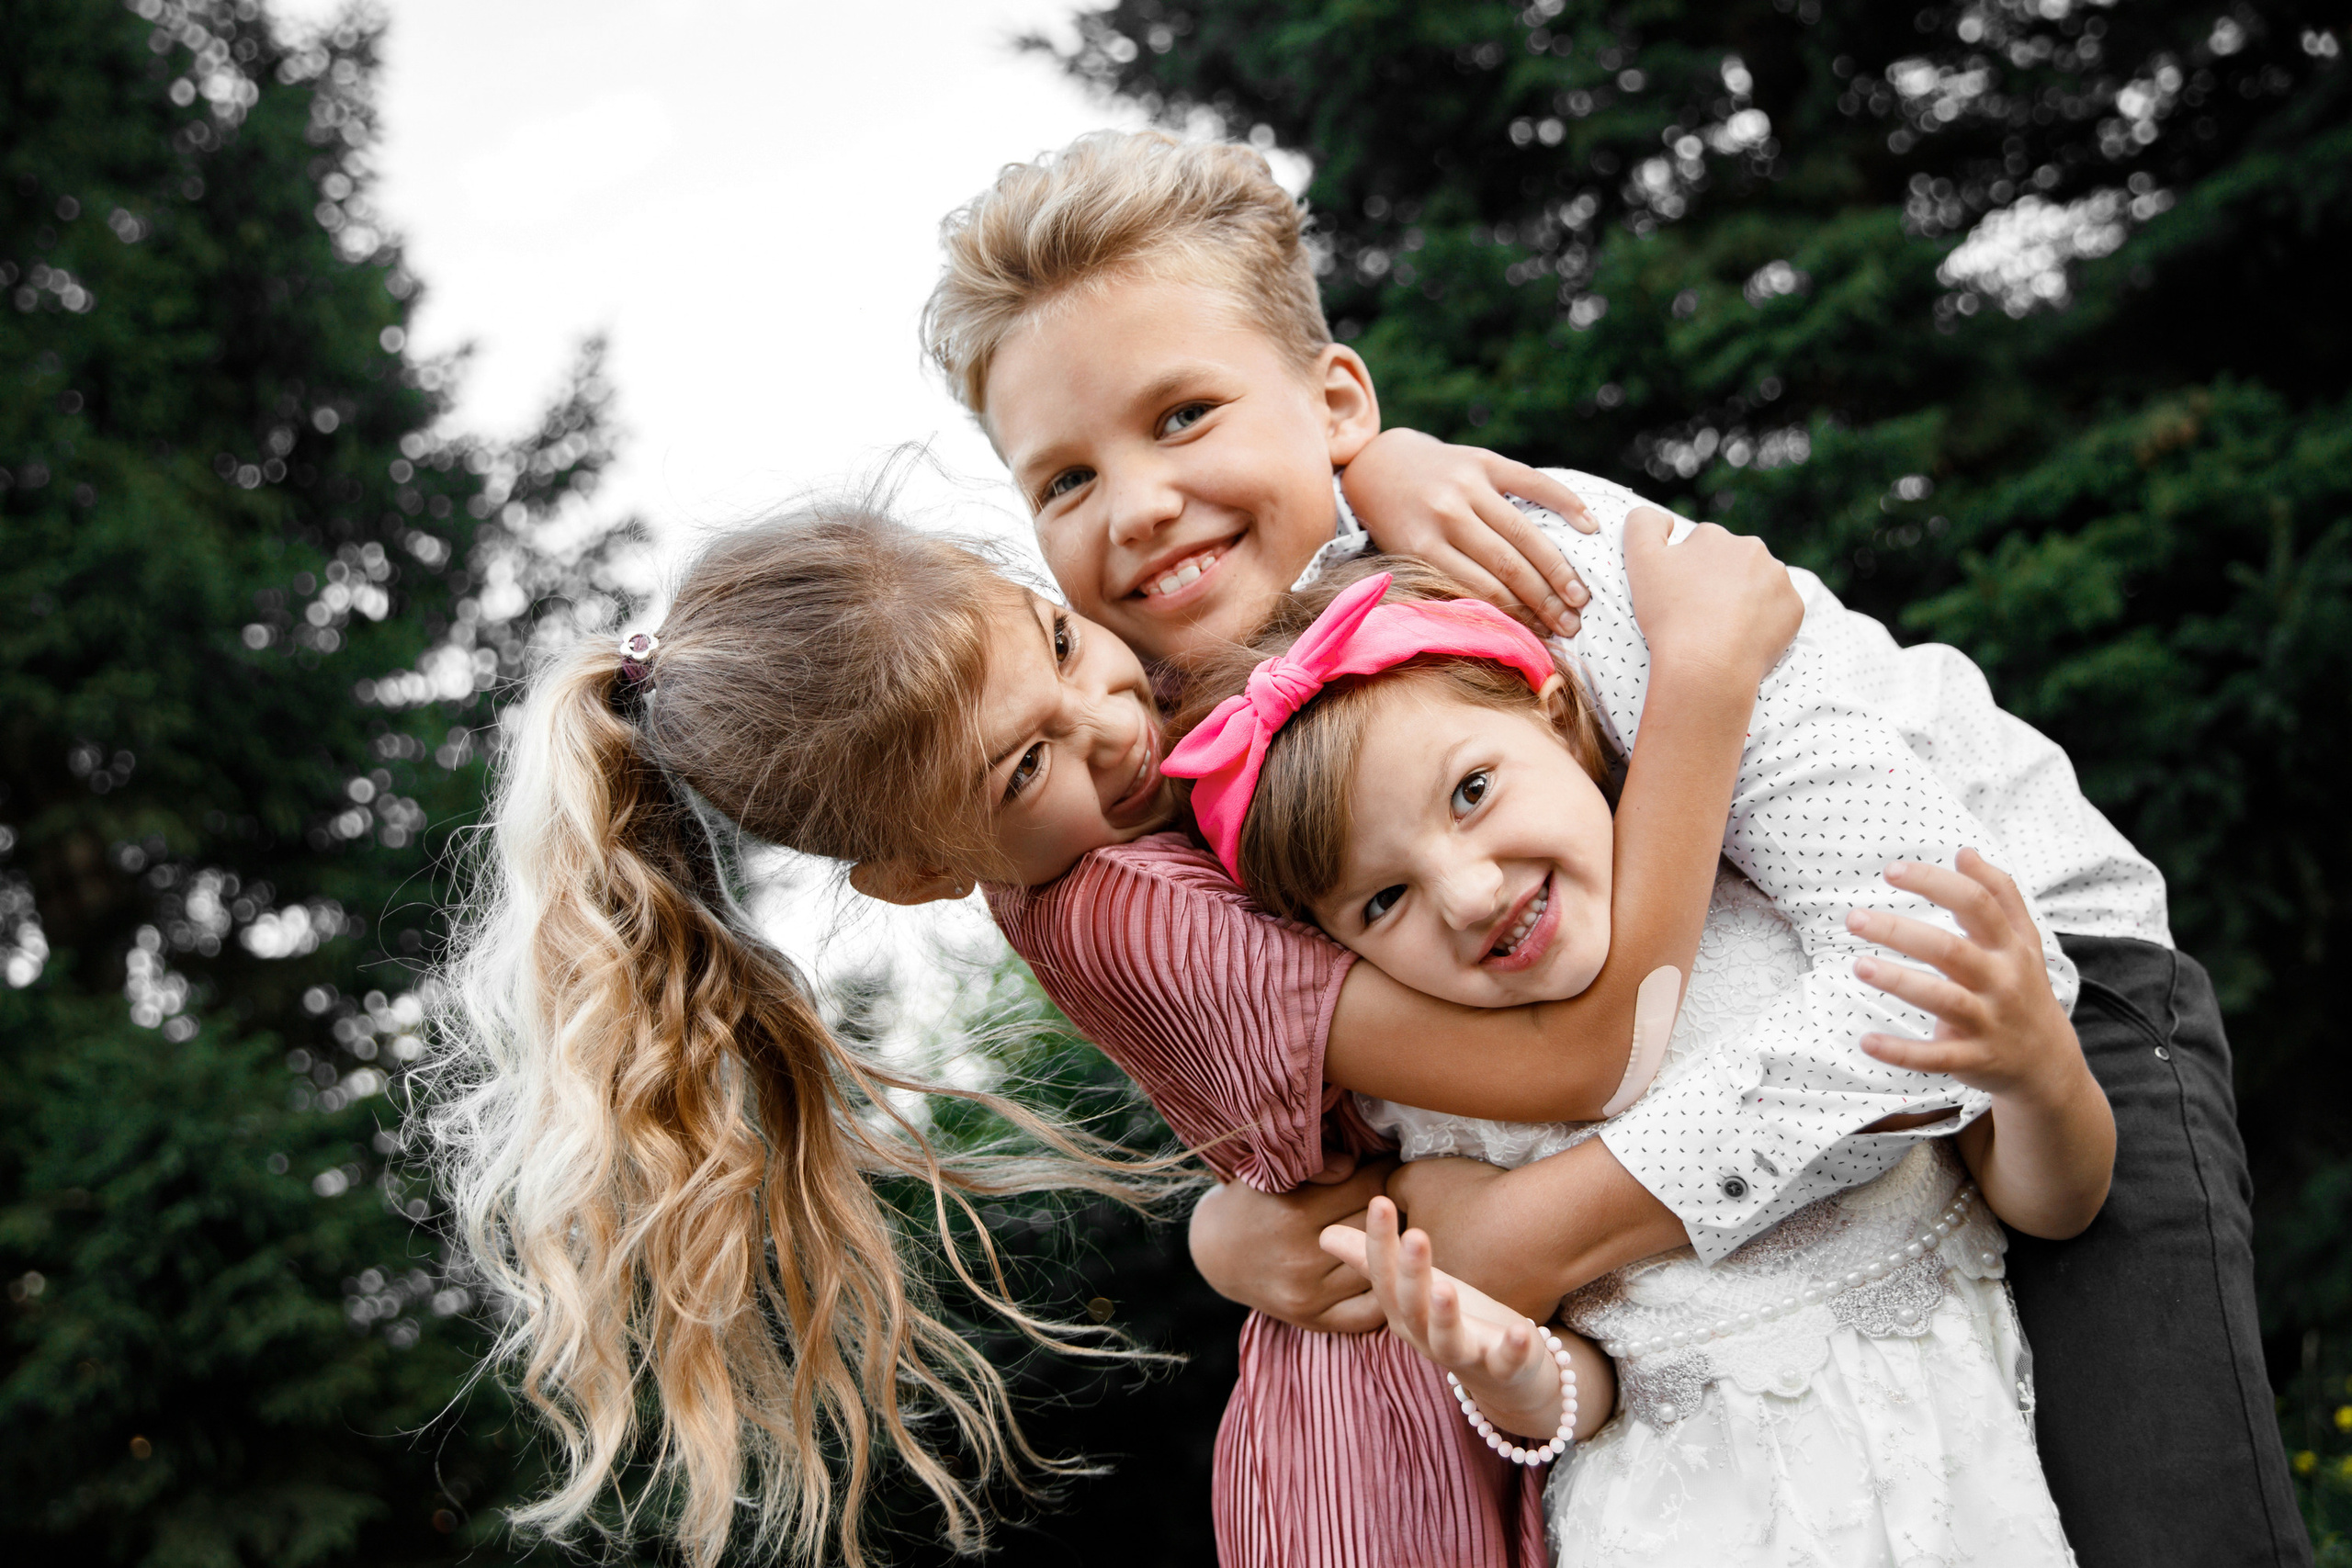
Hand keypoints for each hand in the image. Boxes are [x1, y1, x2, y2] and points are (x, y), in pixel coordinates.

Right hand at [1186, 1153, 1392, 1333]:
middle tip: (1400, 1196)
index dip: (1385, 1171)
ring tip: (1398, 1230)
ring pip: (1378, 1267)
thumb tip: (1354, 1165)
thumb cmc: (1250, 1203)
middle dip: (1394, 1209)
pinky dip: (1383, 1291)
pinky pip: (1368, 1312)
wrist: (1216, 1253)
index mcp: (1294, 1214)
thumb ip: (1314, 1165)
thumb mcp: (1270, 1172)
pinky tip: (1386, 1271)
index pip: (1368, 1188)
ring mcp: (1309, 1295)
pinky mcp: (1314, 1320)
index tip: (1390, 1165)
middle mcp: (1302, 1259)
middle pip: (1377, 1227)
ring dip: (1393, 1249)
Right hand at [1320, 1196, 1609, 1442]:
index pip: (1384, 1274)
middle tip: (1415, 1235)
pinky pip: (1505, 1363)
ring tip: (1445, 1287)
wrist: (1503, 1380)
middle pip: (1412, 1305)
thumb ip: (1372, 1259)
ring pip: (1447, 1339)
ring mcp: (1464, 1354)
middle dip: (1411, 1273)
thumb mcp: (1411, 1287)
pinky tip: (1522, 1329)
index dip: (1380, 1241)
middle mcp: (1426, 1334)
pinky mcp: (1502, 1368)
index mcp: (1403, 1310)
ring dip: (1444, 1316)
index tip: (1380, 1201)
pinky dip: (1512, 1349)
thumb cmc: (1451, 1320)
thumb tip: (1324, 1234)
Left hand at [1339, 428, 1594, 636]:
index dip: (1517, 616)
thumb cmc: (1398, 524)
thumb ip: (1442, 582)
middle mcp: (1446, 513)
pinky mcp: (1484, 459)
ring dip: (1558, 569)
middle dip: (1544, 600)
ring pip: (1524, 532)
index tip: (1543, 638)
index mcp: (1422, 546)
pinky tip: (1590, 527)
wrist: (1381, 464)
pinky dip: (1565, 502)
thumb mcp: (1405, 557)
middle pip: (1508, 565)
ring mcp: (1467, 484)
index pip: (1481, 589)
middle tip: (1572, 626)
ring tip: (1581, 597)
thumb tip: (1492, 629)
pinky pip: (1532, 482)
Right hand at [1622, 508, 1801, 688]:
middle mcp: (1752, 548)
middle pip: (1732, 565)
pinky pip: (1778, 611)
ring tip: (1722, 631)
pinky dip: (1764, 622)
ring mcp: (1778, 578)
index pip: (1699, 549)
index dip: (1686, 575)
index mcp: (1714, 536)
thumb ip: (1642, 524)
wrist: (1706, 665)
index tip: (1680, 600)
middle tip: (1700, 617)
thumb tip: (1665, 518)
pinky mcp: (1794, 608)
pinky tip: (1744, 639)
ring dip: (1743, 601)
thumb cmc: (1670, 615)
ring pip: (1758, 586)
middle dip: (1718, 584)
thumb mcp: (1640, 562)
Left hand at [1849, 849, 2114, 1238]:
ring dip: (1899, 982)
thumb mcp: (2022, 942)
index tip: (1890, 871)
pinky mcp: (1974, 1059)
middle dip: (1900, 932)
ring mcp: (1989, 1022)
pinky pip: (1935, 1056)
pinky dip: (1901, 1051)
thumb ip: (2000, 895)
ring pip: (1943, 999)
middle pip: (1950, 950)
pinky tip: (1866, 1041)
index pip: (1977, 903)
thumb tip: (1965, 851)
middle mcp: (2003, 981)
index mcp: (2012, 947)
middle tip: (1853, 919)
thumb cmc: (2022, 989)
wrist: (2048, 1065)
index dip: (1935, 883)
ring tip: (1859, 965)